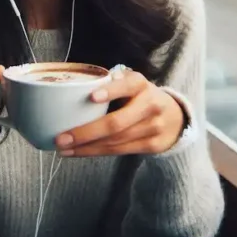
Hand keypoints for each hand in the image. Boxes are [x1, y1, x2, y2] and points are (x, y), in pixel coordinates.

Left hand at [54, 69, 185, 156]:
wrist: (175, 117)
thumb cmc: (140, 97)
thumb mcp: (131, 84)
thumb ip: (110, 84)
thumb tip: (74, 90)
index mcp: (140, 84)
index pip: (126, 86)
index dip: (110, 91)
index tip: (92, 97)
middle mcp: (149, 105)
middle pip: (116, 123)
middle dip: (86, 133)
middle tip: (61, 138)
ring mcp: (153, 127)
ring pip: (115, 141)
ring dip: (86, 147)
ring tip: (64, 149)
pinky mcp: (153, 145)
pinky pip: (120, 151)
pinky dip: (97, 152)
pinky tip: (79, 152)